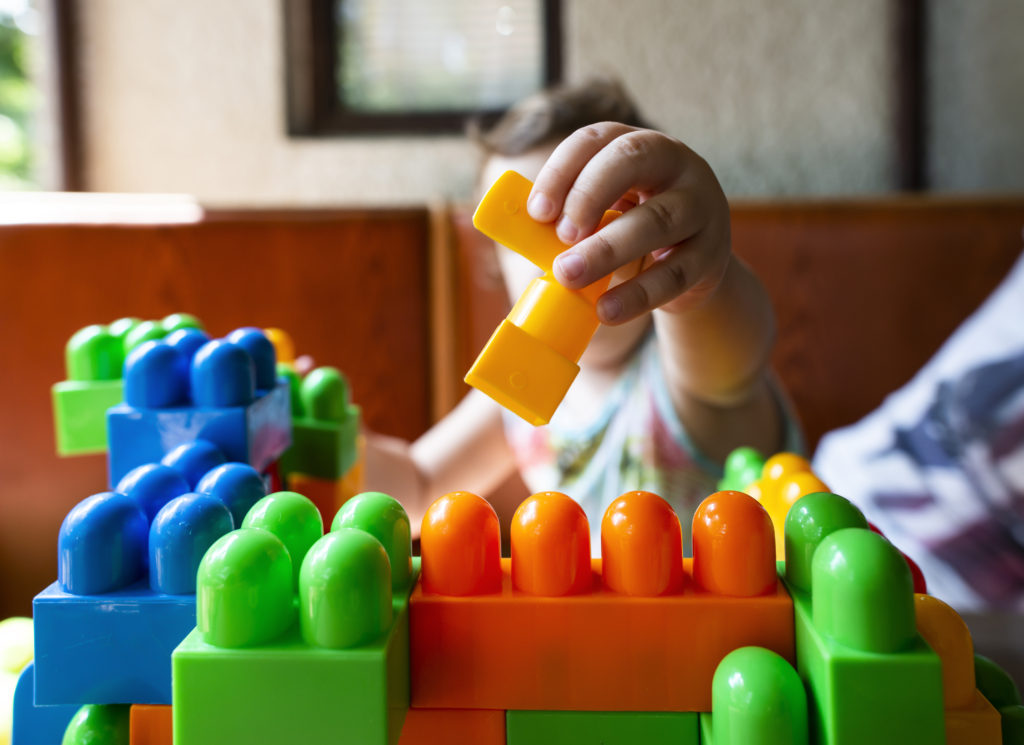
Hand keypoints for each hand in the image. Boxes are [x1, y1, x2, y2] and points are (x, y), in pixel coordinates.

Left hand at [526, 123, 730, 324]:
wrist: (695, 264)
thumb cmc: (633, 230)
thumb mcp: (606, 213)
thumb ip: (569, 218)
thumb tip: (517, 232)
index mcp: (639, 146)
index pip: (598, 139)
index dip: (563, 169)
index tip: (537, 211)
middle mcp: (677, 165)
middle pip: (633, 158)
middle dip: (589, 193)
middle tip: (560, 236)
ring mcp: (702, 206)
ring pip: (657, 220)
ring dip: (607, 249)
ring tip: (569, 276)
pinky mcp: (712, 254)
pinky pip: (675, 274)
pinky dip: (636, 295)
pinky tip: (605, 311)